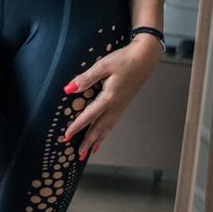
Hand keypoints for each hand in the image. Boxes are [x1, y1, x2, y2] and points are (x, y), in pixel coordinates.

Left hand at [59, 35, 162, 159]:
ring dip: (98, 140)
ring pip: (108, 127)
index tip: (67, 136)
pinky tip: (103, 133)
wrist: (145, 58)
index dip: (77, 127)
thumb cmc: (124, 59)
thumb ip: (86, 78)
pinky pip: (113, 121)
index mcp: (110, 97)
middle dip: (89, 142)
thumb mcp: (103, 65)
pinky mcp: (124, 103)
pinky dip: (106, 131)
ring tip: (91, 151)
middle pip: (100, 128)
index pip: (90, 116)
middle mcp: (116, 105)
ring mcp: (122, 105)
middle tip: (79, 154)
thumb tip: (69, 89)